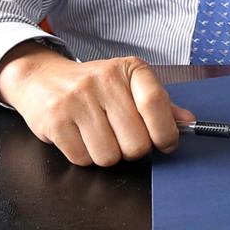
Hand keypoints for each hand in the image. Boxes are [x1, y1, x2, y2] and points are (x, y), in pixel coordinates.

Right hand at [0, 43, 193, 166]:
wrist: (41, 77)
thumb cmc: (92, 86)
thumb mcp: (127, 85)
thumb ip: (158, 104)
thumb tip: (188, 122)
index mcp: (129, 69)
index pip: (155, 104)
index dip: (165, 133)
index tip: (165, 144)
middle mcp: (104, 80)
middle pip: (135, 142)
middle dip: (132, 150)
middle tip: (122, 138)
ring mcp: (77, 100)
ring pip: (109, 156)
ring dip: (107, 155)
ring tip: (98, 136)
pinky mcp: (55, 120)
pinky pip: (83, 160)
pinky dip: (84, 157)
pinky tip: (79, 138)